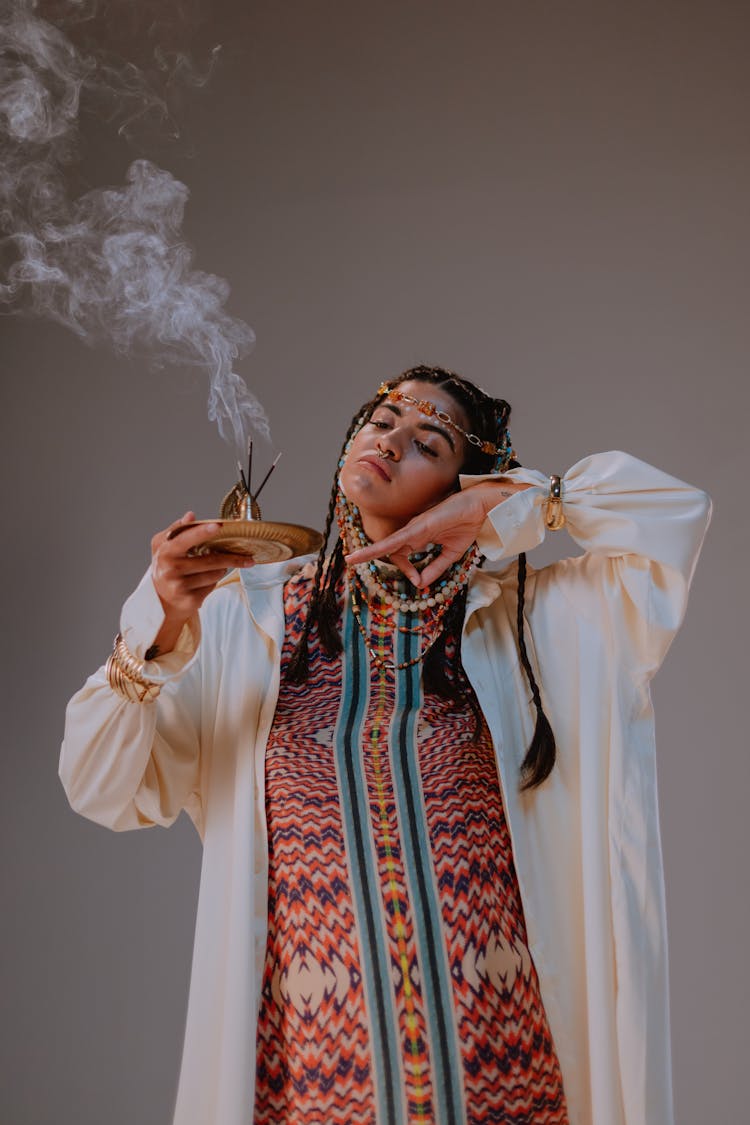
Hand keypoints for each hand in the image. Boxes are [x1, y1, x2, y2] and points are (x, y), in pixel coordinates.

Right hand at [149, 512, 254, 653]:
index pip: (185, 539)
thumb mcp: (164, 546)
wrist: (160, 599)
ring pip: (215, 574)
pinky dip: (214, 582)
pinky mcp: (189, 601)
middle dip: (231, 558)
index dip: (202, 532)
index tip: (218, 526)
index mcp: (165, 552)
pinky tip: (206, 580)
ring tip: (216, 568)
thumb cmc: (166, 567)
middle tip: (247, 557)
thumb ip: (177, 529)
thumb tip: (190, 516)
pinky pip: (212, 586)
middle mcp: (170, 570)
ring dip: (221, 569)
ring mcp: (179, 587)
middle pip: (210, 560)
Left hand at [344, 480, 532, 585]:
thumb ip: (436, 568)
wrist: (479, 509)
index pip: (402, 554)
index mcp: (420, 537)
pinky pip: (396, 540)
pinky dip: (382, 547)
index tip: (417, 581)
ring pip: (387, 544)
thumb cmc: (466, 526)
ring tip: (350, 559)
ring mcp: (414, 528)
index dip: (407, 570)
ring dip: (368, 552)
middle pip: (391, 549)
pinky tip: (368, 553)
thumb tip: (421, 584)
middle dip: (373, 555)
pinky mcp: (418, 527)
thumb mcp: (451, 554)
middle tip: (353, 561)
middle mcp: (413, 532)